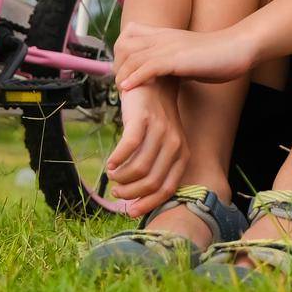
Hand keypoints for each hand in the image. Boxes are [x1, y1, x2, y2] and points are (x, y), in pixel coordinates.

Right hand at [105, 80, 187, 216]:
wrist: (153, 81)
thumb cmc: (153, 119)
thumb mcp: (161, 143)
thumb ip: (154, 166)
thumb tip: (135, 197)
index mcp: (181, 154)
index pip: (166, 189)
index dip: (147, 203)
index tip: (130, 210)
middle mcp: (174, 144)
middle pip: (151, 183)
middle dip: (131, 193)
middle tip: (116, 191)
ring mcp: (160, 131)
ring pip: (139, 168)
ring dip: (121, 178)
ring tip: (112, 175)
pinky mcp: (143, 119)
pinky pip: (129, 147)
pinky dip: (117, 160)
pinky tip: (110, 163)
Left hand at [114, 21, 255, 88]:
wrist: (239, 48)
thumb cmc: (219, 56)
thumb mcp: (190, 55)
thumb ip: (175, 60)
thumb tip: (167, 74)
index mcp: (166, 35)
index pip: (131, 35)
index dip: (121, 52)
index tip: (121, 71)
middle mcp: (163, 38)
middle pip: (125, 46)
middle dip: (117, 65)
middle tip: (117, 84)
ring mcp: (169, 47)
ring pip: (133, 57)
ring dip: (122, 74)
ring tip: (119, 90)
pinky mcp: (177, 59)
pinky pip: (147, 67)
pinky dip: (134, 78)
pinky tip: (127, 89)